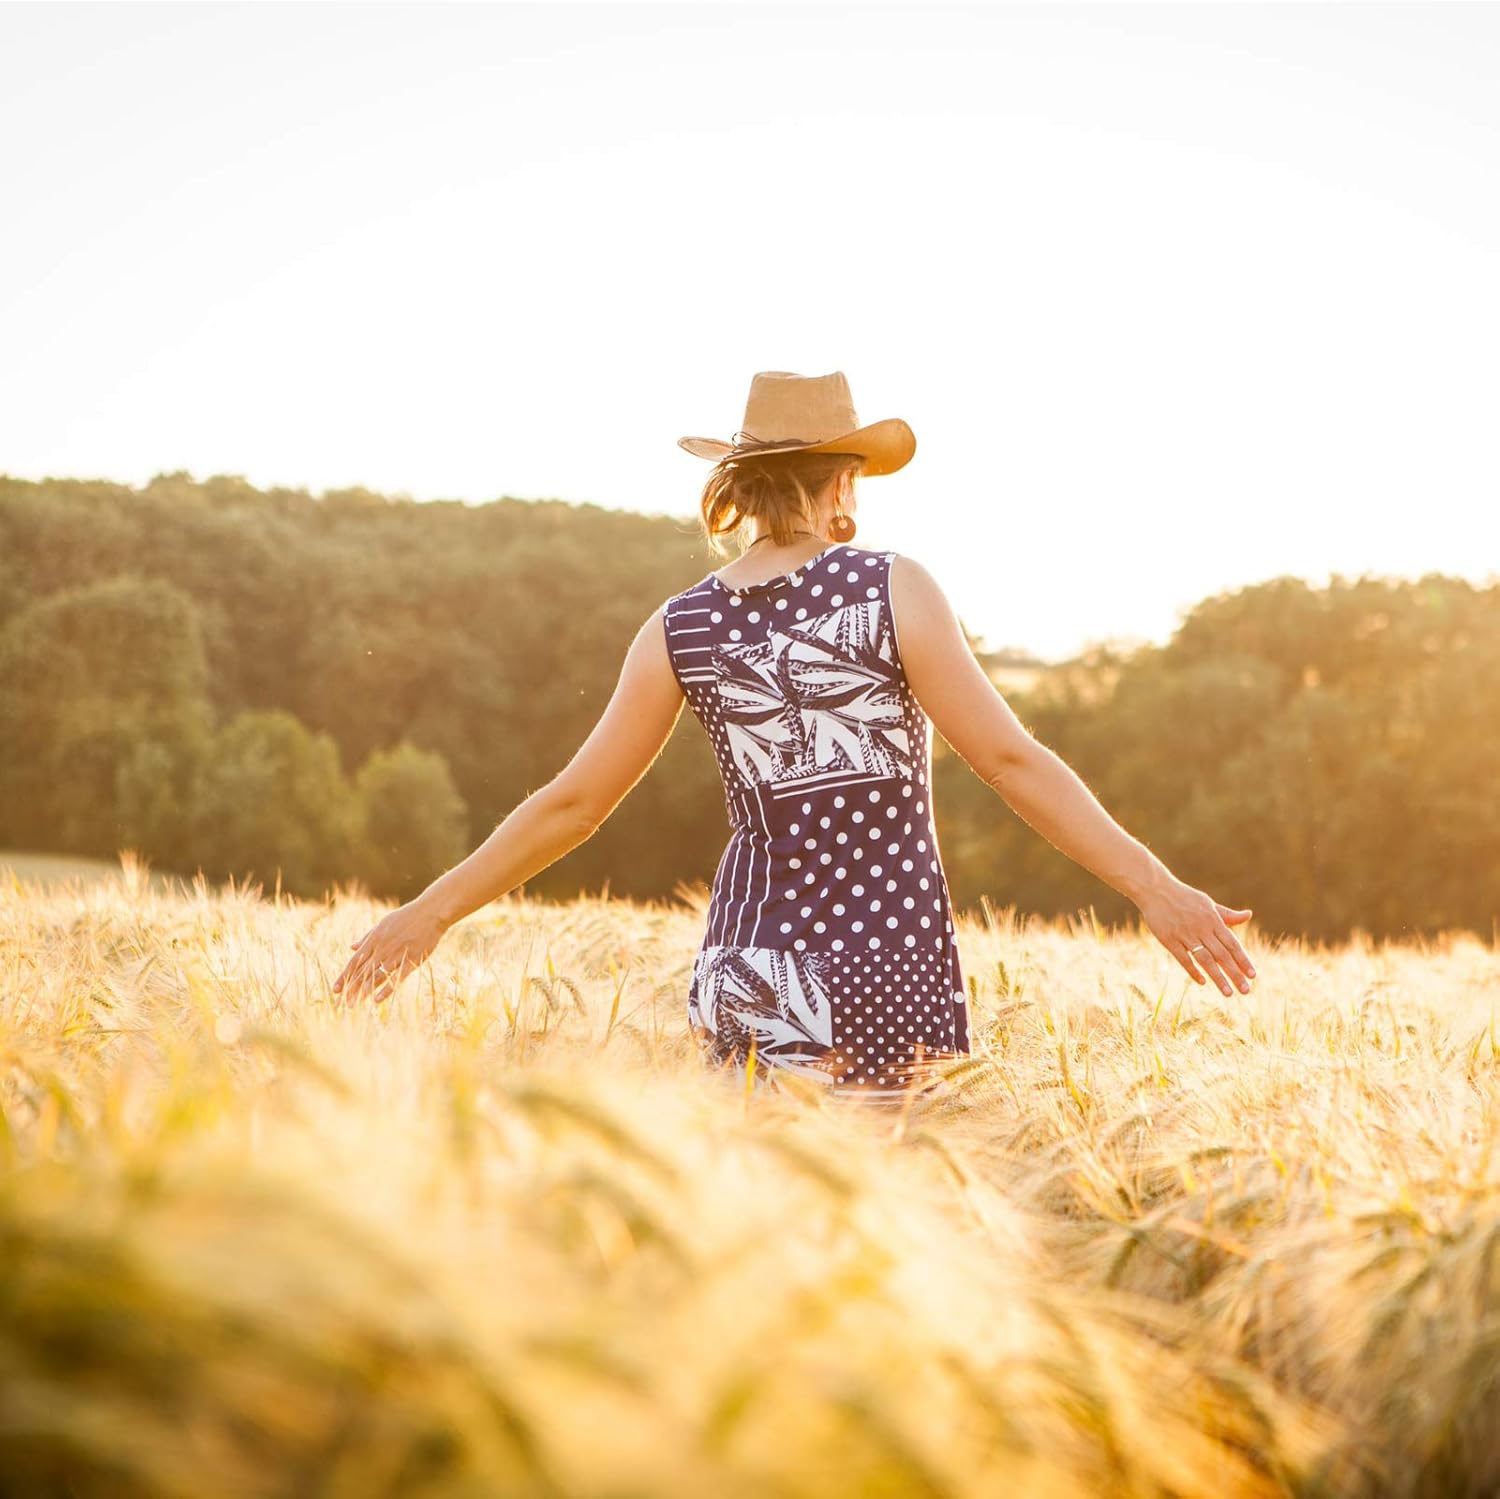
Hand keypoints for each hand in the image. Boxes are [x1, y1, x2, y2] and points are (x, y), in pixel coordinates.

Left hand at [332, 897, 449, 1004]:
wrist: (431, 912)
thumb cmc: (407, 917)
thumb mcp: (383, 923)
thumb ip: (367, 937)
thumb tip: (351, 947)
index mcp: (375, 939)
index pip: (354, 961)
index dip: (344, 976)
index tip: (335, 990)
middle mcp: (383, 948)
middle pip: (363, 971)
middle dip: (351, 988)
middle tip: (342, 1003)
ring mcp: (397, 954)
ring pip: (377, 976)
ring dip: (364, 991)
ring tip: (355, 1004)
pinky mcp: (412, 960)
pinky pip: (397, 977)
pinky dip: (386, 989)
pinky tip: (377, 1000)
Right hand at [1133, 876, 1255, 995]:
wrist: (1155, 889)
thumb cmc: (1184, 897)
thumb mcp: (1207, 903)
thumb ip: (1227, 915)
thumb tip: (1248, 915)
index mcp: (1212, 919)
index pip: (1232, 944)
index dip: (1243, 960)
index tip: (1253, 976)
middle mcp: (1201, 928)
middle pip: (1222, 955)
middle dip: (1235, 974)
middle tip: (1246, 991)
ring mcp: (1184, 934)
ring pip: (1205, 959)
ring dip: (1218, 977)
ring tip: (1228, 993)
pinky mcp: (1169, 939)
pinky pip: (1183, 958)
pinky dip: (1193, 971)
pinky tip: (1203, 982)